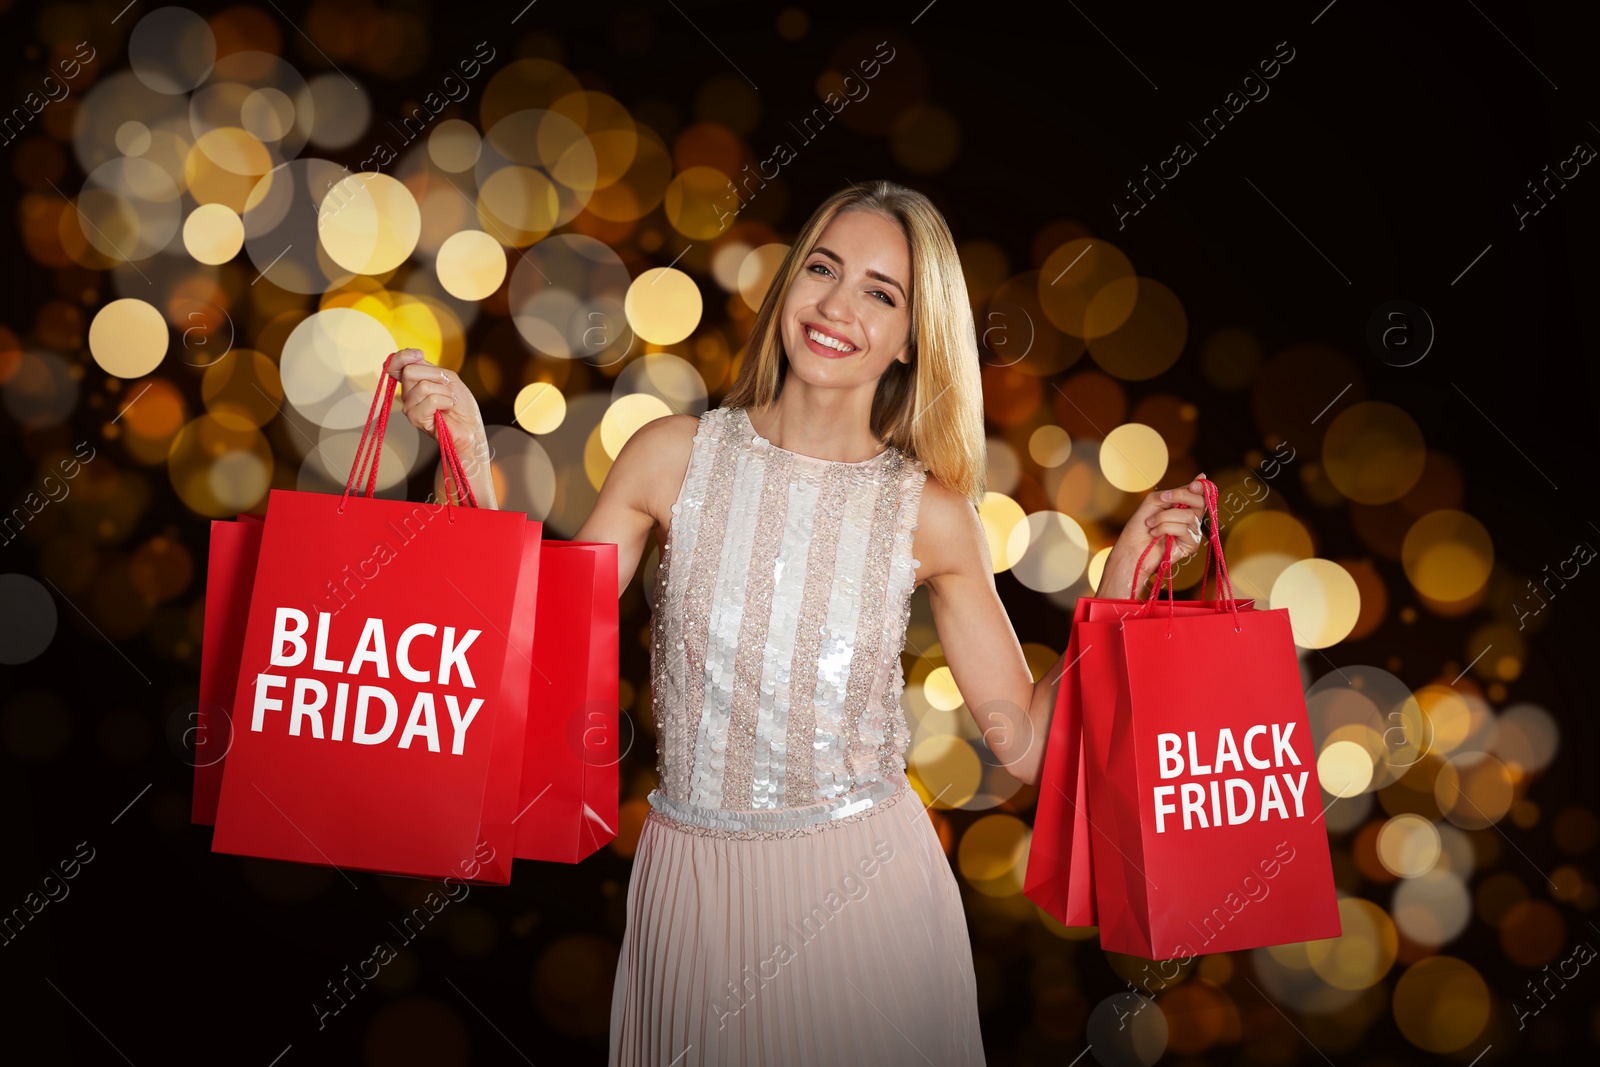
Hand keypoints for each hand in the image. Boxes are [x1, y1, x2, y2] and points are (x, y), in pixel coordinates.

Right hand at [385, 348, 494, 503]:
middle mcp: (406, 395)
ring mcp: (409, 408)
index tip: (419, 354)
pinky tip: (448, 409)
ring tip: (450, 401)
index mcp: (412, 383)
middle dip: (435, 375)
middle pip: (409, 372)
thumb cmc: (460, 404)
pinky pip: (431, 400)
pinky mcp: (417, 419)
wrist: (471, 426)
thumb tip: (414, 356)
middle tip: (447, 386)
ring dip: (445, 392)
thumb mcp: (446, 377)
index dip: (402, 356)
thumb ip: (428, 367)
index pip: (393, 365)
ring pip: (423, 387)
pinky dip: (446, 401)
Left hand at [1100, 474, 1210, 598]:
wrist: (1131, 547)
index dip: (1200, 488)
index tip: (1193, 485)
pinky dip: (1164, 528)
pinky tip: (1155, 533)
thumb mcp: (1155, 501)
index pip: (1200, 494)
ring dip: (1163, 517)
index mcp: (1184, 507)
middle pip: (1200, 502)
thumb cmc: (1140, 525)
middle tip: (1163, 499)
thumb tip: (1201, 478)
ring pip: (1188, 516)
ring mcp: (1192, 532)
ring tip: (1151, 524)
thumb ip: (1176, 492)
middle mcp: (1191, 519)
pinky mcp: (1191, 545)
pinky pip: (1183, 529)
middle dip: (1181, 496)